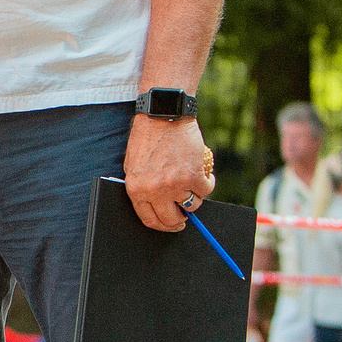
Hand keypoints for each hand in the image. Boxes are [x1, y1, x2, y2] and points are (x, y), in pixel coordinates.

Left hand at [124, 113, 214, 231]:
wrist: (162, 116)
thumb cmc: (147, 138)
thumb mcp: (133, 166)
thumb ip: (142, 187)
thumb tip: (156, 207)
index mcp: (136, 190)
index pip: (150, 220)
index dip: (163, 225)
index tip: (171, 224)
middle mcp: (155, 191)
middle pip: (171, 219)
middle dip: (180, 220)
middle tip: (185, 214)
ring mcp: (175, 184)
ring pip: (192, 205)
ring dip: (195, 199)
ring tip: (193, 187)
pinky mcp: (193, 175)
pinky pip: (206, 190)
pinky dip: (208, 184)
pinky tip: (205, 176)